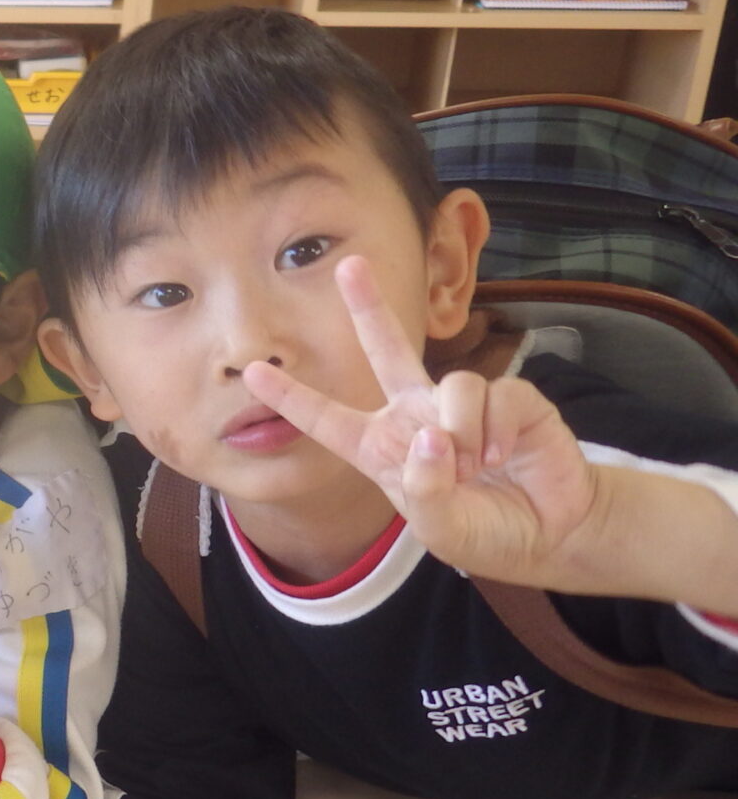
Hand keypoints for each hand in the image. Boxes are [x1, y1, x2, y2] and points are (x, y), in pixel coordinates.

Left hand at [242, 258, 599, 586]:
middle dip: (369, 306)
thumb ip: (426, 490)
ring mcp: (464, 404)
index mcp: (384, 448)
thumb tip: (431, 437)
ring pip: (450, 386)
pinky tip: (502, 456)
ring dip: (459, 432)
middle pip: (385, 350)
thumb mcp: (441, 528)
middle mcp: (418, 415)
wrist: (547, 533)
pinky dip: (494, 431)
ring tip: (474, 467)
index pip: (330, 420)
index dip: (292, 397)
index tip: (250, 372)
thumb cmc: (482, 531)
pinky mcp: (512, 399)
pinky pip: (495, 396)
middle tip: (349, 264)